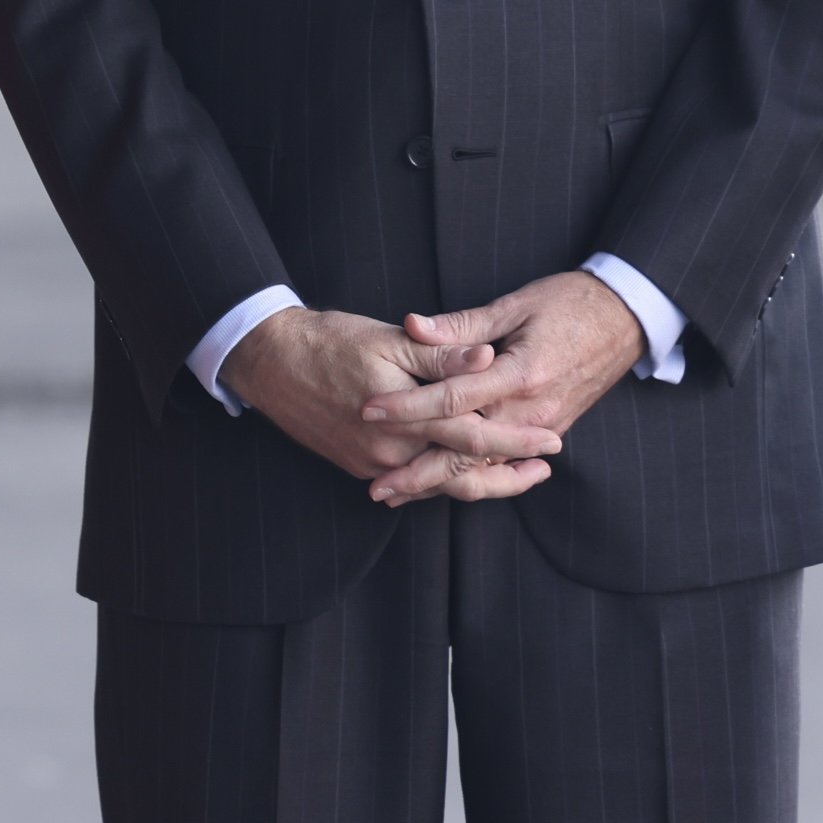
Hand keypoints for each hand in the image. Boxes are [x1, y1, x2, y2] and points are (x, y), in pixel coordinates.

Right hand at [218, 306, 558, 498]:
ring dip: (478, 480)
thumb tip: (489, 358)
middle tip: (545, 471)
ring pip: (437, 483)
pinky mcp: (358, 465)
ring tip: (513, 474)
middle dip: (508, 476)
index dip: (517, 440)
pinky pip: (410, 479)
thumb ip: (443, 356)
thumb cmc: (331, 340)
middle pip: (462, 475)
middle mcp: (391, 451)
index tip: (552, 442)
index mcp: (406, 417)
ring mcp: (372, 464)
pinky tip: (461, 469)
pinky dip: (441, 478)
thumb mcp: (391, 339)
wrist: (270, 362)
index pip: (475, 435)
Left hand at [360, 269, 648, 506]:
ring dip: (441, 484)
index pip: (452, 399)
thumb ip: (462, 324)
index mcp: (519, 374)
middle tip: (376, 489)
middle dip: (419, 473)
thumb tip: (412, 326)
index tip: (369, 412)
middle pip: (466, 452)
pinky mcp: (551, 431)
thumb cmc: (569, 302)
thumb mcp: (514, 305)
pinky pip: (507, 463)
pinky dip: (474, 478)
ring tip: (399, 495)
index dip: (407, 408)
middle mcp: (532, 410)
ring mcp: (545, 427)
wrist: (626, 317)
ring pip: (485, 467)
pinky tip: (443, 488)